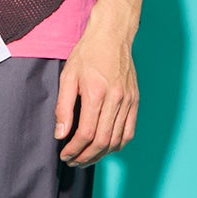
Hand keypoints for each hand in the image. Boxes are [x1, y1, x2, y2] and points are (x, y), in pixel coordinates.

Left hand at [54, 21, 138, 165]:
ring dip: (101, 155)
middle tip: (73, 161)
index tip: (65, 154)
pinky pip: (129, 131)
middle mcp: (116, 99)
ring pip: (117, 140)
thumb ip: (63, 107)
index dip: (74, 149)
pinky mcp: (135, 101)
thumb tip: (61, 134)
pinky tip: (105, 148)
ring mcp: (128, 101)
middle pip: (103, 141)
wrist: (112, 36)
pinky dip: (117, 145)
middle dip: (86, 156)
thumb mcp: (68, 77)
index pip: (87, 133)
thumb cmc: (88, 54)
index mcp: (97, 93)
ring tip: (86, 158)